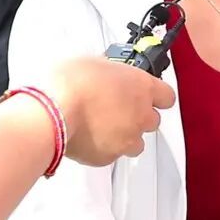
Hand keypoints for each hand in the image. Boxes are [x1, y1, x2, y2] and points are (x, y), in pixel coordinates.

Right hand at [48, 57, 175, 166]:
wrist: (53, 113)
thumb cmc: (71, 83)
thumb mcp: (94, 62)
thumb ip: (111, 71)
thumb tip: (107, 73)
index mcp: (142, 87)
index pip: (167, 96)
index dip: (158, 97)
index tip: (150, 96)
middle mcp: (141, 115)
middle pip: (153, 121)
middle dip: (139, 117)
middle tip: (118, 110)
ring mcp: (127, 139)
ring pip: (136, 142)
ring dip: (125, 136)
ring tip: (103, 127)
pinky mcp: (109, 157)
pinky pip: (113, 154)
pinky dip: (104, 148)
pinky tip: (88, 136)